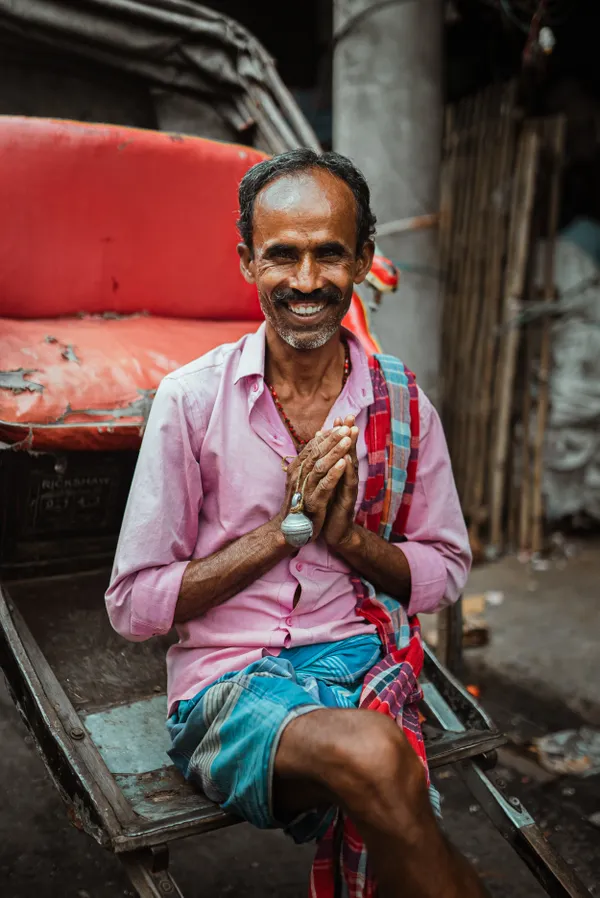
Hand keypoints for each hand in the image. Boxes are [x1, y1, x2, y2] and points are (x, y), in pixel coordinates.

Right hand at [274, 427, 351, 541]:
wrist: (291, 531)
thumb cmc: (301, 502)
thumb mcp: (304, 479)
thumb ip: (311, 460)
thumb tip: (319, 436)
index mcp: (297, 468)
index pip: (312, 447)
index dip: (326, 435)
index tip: (340, 424)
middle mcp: (298, 476)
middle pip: (316, 453)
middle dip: (332, 439)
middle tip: (346, 426)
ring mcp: (304, 489)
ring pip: (320, 466)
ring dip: (334, 452)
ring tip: (347, 440)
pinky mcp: (312, 503)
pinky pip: (324, 485)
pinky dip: (334, 473)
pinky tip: (344, 464)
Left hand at [321, 415, 359, 549]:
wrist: (334, 533)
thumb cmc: (329, 507)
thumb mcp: (326, 485)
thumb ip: (327, 469)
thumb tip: (321, 450)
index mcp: (339, 474)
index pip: (340, 450)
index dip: (340, 434)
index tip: (338, 417)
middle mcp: (346, 479)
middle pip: (348, 453)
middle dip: (348, 434)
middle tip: (349, 417)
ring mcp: (347, 490)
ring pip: (351, 465)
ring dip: (351, 449)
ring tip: (352, 433)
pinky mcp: (346, 502)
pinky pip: (347, 485)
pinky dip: (347, 472)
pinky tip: (347, 461)